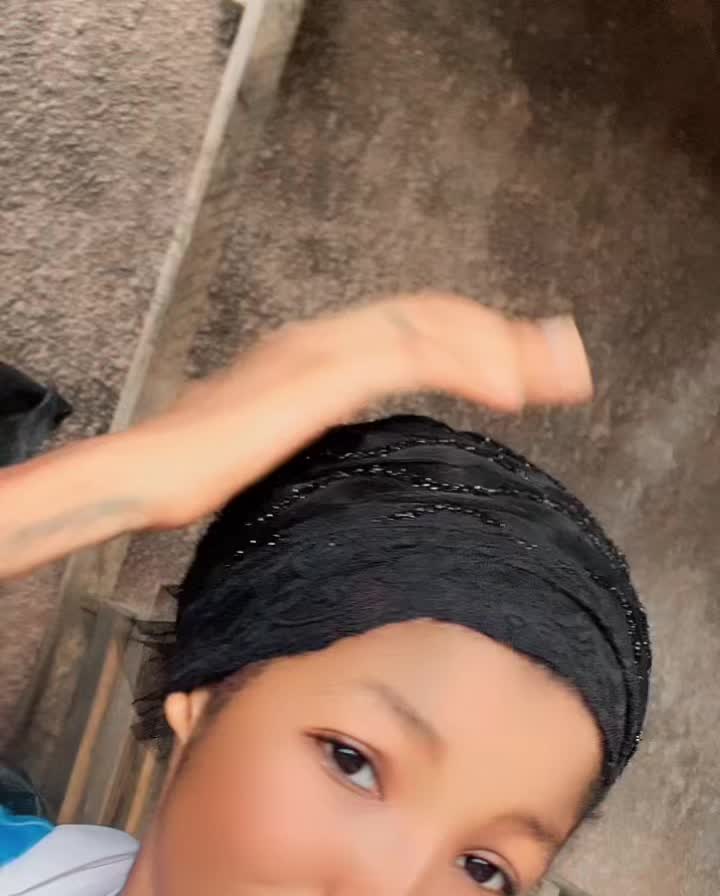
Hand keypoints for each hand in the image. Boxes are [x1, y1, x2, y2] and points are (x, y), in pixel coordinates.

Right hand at [0, 293, 591, 578]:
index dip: (471, 341)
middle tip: (568, 362)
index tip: (521, 370)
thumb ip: (312, 443)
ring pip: (436, 329)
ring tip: (564, 373)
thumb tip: (343, 470)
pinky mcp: (322, 378)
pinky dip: (469, 365)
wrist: (148, 475)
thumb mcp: (270, 453)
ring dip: (508, 347)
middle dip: (509, 336)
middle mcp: (322, 338)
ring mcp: (322, 352)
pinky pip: (413, 359)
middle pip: (435, 319)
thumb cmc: (192, 475)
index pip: (409, 332)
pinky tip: (512, 389)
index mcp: (312, 353)